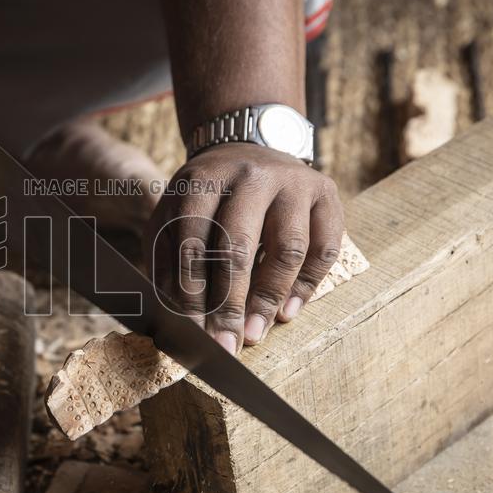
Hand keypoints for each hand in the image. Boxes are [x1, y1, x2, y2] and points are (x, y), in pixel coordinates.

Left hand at [146, 143, 342, 352]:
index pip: (193, 238)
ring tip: (255, 333)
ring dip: (270, 299)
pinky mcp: (325, 193)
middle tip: (226, 344)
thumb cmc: (204, 198)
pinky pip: (324, 248)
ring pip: (287, 248)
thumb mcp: (172, 215)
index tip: (192, 330)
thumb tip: (172, 317)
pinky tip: (288, 312)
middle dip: (230, 302)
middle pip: (239, 245)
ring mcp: (292, 182)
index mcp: (202, 178)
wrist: (248, 148)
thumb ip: (166, 260)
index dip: (192, 289)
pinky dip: (307, 285)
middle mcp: (249, 176)